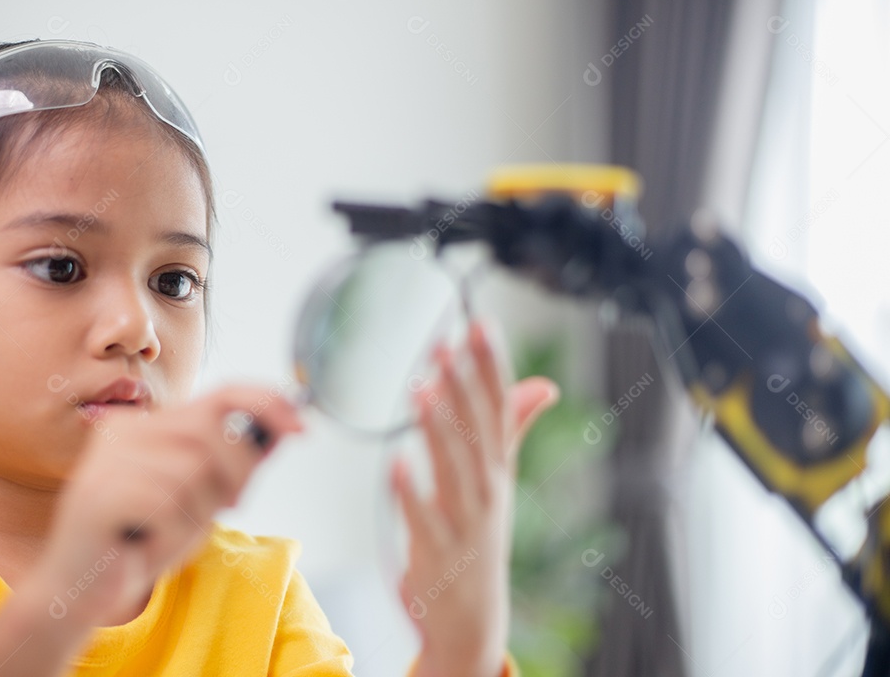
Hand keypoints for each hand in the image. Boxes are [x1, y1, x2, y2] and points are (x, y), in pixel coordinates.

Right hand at [30, 386, 302, 628]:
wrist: (78, 591)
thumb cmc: (142, 541)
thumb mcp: (198, 499)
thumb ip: (234, 464)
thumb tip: (284, 428)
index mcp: (147, 424)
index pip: (221, 392)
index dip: (267, 403)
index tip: (301, 426)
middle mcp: (125, 430)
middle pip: (213, 431)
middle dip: (238, 472)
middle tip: (232, 506)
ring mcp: (108, 459)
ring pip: (194, 470)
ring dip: (197, 513)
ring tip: (168, 532)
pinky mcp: (99, 493)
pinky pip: (168, 505)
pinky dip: (172, 534)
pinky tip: (146, 545)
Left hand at [394, 321, 558, 676]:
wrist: (472, 616)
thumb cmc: (479, 535)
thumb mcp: (500, 479)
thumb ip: (513, 427)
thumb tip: (544, 384)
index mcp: (499, 467)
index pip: (498, 407)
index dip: (489, 366)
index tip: (479, 324)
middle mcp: (487, 490)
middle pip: (475, 431)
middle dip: (462, 386)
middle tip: (446, 342)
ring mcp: (465, 522)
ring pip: (453, 469)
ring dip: (438, 429)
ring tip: (422, 388)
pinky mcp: (437, 552)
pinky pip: (423, 520)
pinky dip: (412, 493)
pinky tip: (395, 464)